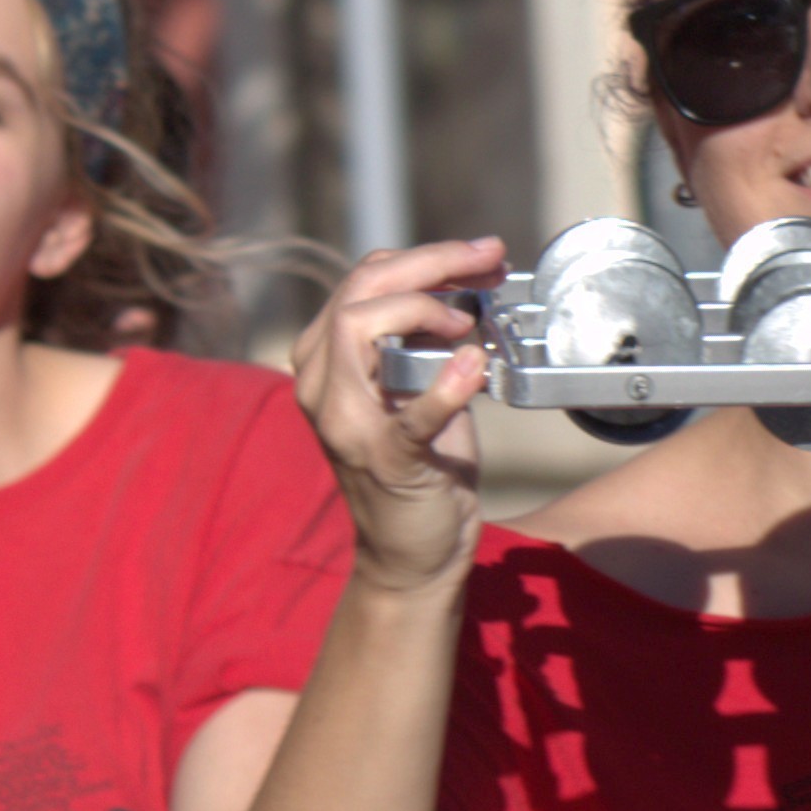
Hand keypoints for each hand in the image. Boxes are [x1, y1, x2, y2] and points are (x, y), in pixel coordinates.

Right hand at [294, 239, 504, 593]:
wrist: (414, 557)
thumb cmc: (422, 471)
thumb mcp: (417, 393)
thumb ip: (422, 345)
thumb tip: (460, 290)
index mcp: (327, 361)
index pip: (363, 280)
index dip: (425, 256)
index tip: (481, 253)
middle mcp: (321, 384)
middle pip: (360, 290)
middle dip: (429, 263)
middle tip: (489, 259)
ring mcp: (346, 423)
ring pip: (357, 327)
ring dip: (421, 308)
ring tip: (469, 320)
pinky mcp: (385, 461)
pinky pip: (408, 416)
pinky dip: (444, 387)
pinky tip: (474, 364)